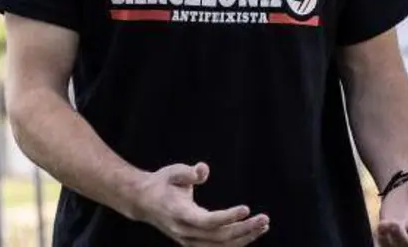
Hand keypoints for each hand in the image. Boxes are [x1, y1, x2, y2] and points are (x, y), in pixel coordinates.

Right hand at [131, 162, 269, 245]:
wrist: (143, 202)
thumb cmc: (162, 183)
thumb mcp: (173, 172)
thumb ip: (188, 173)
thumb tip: (204, 169)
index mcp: (180, 213)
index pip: (208, 221)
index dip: (228, 217)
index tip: (246, 208)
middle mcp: (184, 231)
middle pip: (218, 237)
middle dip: (243, 229)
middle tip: (264, 218)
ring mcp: (188, 240)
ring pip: (220, 246)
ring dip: (244, 238)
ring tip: (263, 225)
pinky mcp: (193, 242)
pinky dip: (235, 243)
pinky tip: (251, 233)